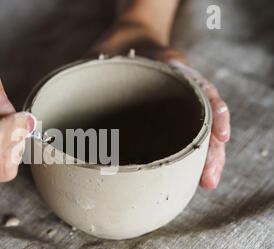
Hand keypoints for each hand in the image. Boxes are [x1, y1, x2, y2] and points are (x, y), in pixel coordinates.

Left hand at [87, 22, 229, 188]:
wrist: (129, 41)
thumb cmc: (118, 48)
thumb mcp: (105, 53)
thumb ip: (90, 68)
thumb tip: (54, 99)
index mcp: (172, 70)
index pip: (201, 90)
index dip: (214, 113)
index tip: (220, 136)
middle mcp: (181, 89)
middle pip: (205, 119)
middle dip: (211, 150)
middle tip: (208, 179)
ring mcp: (177, 104)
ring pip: (198, 131)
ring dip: (204, 158)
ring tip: (206, 183)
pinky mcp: (167, 118)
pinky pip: (180, 137)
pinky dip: (186, 155)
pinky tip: (188, 173)